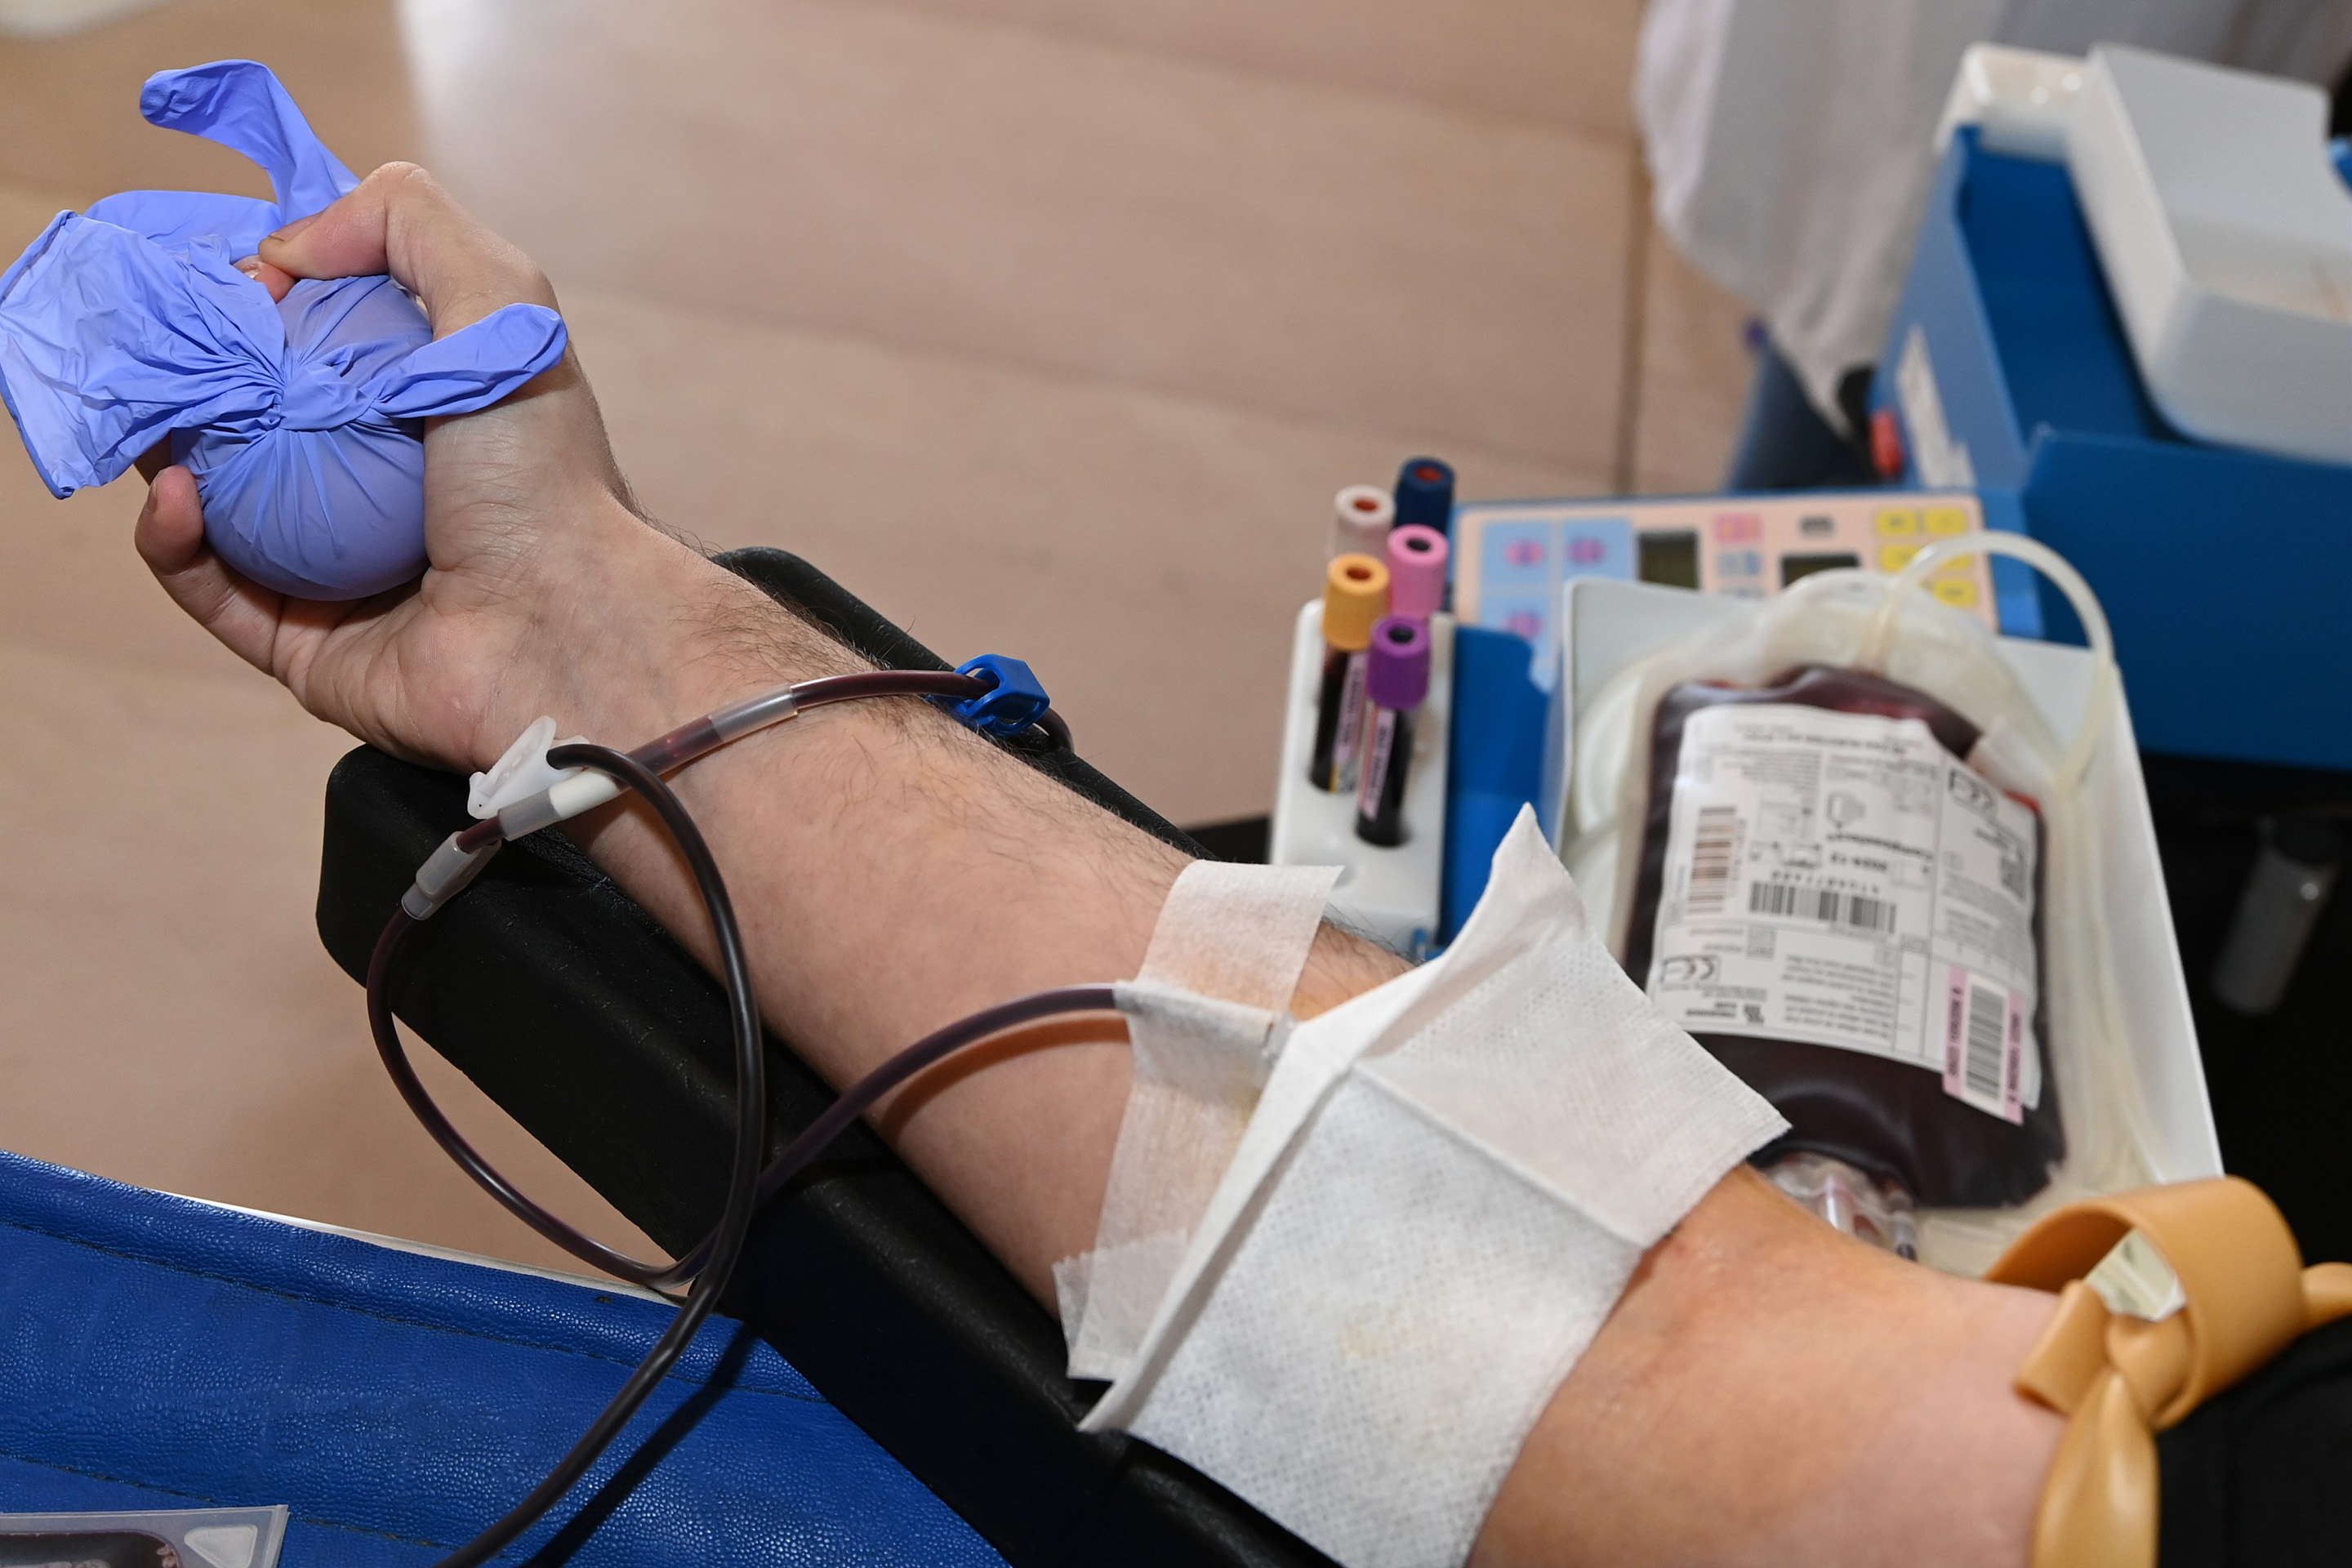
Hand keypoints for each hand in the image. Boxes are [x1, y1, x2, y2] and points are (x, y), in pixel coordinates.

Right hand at [136, 162, 815, 770]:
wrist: (562, 628)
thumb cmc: (543, 474)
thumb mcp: (501, 300)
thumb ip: (407, 224)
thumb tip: (287, 246)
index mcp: (432, 421)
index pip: (322, 351)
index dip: (265, 307)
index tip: (235, 284)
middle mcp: (386, 496)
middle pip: (258, 427)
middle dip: (196, 380)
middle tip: (162, 347)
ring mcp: (341, 576)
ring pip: (216, 507)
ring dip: (167, 453)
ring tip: (153, 413)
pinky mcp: (305, 647)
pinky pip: (210, 589)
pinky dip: (172, 538)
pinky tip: (172, 490)